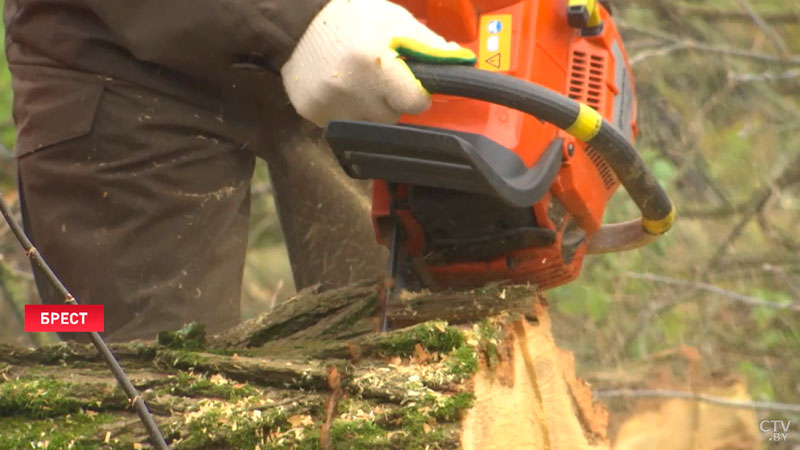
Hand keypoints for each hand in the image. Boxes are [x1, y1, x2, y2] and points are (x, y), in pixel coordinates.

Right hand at [281, 0, 474, 126]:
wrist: (297, 19)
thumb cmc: (352, 16)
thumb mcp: (395, 21)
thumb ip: (428, 44)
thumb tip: (459, 62)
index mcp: (376, 63)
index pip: (415, 102)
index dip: (417, 93)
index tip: (411, 83)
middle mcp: (352, 88)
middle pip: (392, 116)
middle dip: (392, 100)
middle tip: (380, 77)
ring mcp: (330, 104)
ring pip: (368, 125)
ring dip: (369, 109)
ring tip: (359, 82)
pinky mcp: (312, 114)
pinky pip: (342, 124)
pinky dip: (345, 110)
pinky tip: (339, 87)